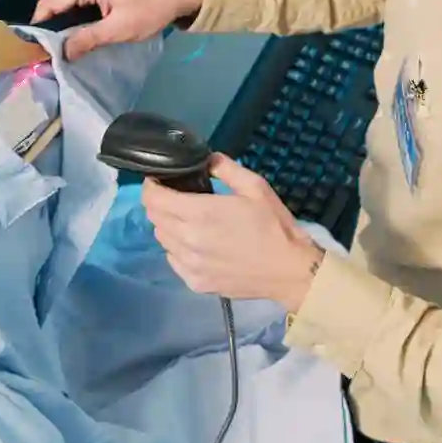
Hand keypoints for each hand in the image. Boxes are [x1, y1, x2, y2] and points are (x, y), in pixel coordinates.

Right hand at [31, 0, 204, 58]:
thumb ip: (87, 39)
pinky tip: (79, 36)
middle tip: (50, 55)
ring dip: (64, 25)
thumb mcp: (119, 29)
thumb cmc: (149, 8)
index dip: (39, 28)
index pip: (47, 5)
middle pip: (55, 4)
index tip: (36, 52)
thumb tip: (62, 54)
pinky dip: (75, 18)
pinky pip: (78, 2)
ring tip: (63, 49)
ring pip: (66, 4)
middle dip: (51, 29)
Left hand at [141, 154, 322, 311]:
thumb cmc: (274, 225)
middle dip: (160, 204)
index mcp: (199, 213)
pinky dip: (178, 249)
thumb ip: (225, 168)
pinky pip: (173, 260)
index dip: (151, 186)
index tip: (159, 181)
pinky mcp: (195, 283)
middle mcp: (187, 240)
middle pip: (154, 218)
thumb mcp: (255, 186)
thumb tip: (206, 159)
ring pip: (162, 239)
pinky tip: (198, 246)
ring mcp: (189, 265)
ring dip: (168, 226)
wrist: (290, 271)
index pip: (152, 198)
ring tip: (189, 222)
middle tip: (178, 199)